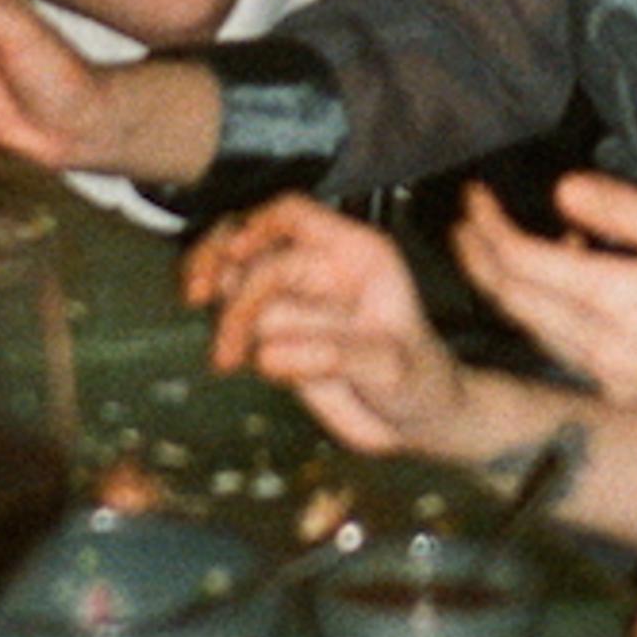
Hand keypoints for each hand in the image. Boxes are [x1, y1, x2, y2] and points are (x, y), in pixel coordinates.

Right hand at [184, 195, 479, 455]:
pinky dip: (218, 328)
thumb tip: (268, 354)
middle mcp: (319, 266)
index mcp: (355, 252)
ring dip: (225, 319)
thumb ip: (335, 356)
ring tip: (228, 360)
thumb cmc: (417, 381)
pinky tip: (228, 361)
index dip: (256, 230)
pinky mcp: (272, 328)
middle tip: (230, 347)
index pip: (292, 218)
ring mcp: (292, 296)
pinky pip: (229, 313)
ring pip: (230, 280)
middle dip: (236, 297)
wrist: (412, 419)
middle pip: (248, 249)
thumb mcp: (389, 367)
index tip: (234, 260)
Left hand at [457, 172, 636, 440]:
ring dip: (508, 286)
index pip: (519, 262)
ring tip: (503, 244)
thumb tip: (564, 193)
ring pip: (533, 329)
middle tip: (468, 218)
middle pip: (511, 301)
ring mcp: (612, 374)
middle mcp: (599, 346)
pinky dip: (546, 310)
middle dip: (479, 257)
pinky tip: (572, 282)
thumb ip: (630, 212)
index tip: (475, 194)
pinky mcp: (630, 389)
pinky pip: (564, 346)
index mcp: (614, 300)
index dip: (486, 226)